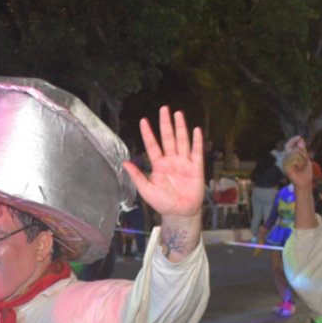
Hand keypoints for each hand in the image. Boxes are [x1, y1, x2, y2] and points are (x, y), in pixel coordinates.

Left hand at [122, 108, 202, 222]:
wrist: (179, 214)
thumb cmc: (163, 203)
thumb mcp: (146, 190)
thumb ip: (137, 176)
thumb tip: (124, 163)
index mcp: (159, 165)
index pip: (153, 145)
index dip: (148, 133)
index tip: (143, 120)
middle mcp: (171, 161)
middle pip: (168, 138)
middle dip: (166, 124)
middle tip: (164, 109)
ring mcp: (184, 163)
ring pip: (182, 141)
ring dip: (180, 128)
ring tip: (178, 114)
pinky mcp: (196, 168)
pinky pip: (196, 152)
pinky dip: (197, 141)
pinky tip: (196, 130)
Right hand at [282, 136, 312, 189]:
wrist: (305, 183)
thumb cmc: (305, 172)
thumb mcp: (305, 158)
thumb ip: (302, 149)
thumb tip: (300, 138)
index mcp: (289, 156)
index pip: (288, 145)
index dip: (292, 140)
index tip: (298, 137)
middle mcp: (286, 158)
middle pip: (297, 149)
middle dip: (304, 156)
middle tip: (304, 164)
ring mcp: (285, 163)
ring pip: (297, 154)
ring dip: (303, 161)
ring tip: (301, 167)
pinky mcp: (286, 167)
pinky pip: (296, 160)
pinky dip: (301, 164)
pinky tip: (299, 170)